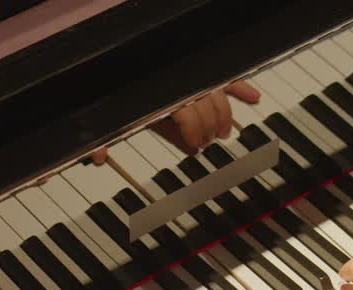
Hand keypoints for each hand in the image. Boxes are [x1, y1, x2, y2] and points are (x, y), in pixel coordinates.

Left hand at [90, 80, 261, 163]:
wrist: (115, 67)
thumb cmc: (118, 92)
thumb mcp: (114, 118)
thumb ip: (104, 137)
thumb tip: (99, 157)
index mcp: (160, 95)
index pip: (186, 113)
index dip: (194, 132)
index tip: (196, 148)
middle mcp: (179, 84)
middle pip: (205, 106)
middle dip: (210, 128)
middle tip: (207, 143)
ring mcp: (190, 77)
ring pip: (217, 94)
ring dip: (225, 115)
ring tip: (224, 132)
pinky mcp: (198, 73)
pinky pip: (221, 78)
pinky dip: (239, 87)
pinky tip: (253, 98)